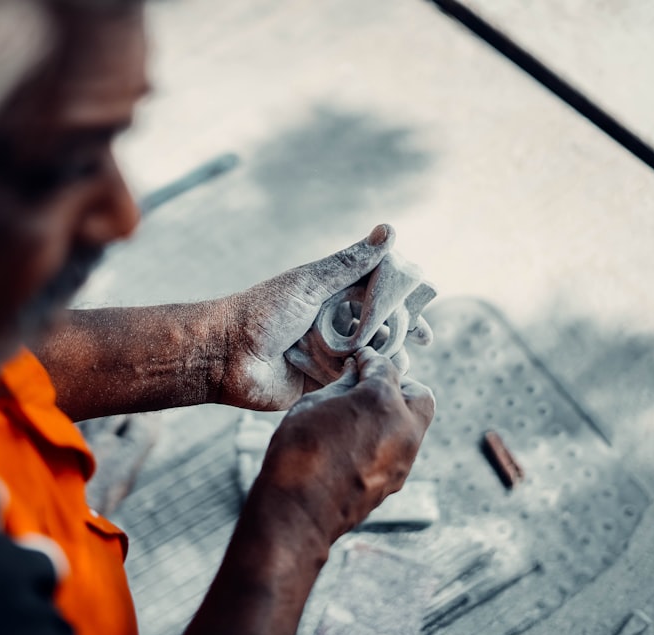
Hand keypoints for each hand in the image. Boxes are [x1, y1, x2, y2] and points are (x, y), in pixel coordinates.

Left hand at [219, 224, 408, 410]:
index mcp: (332, 296)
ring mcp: (329, 355)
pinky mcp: (322, 384)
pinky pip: (353, 382)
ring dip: (388, 356)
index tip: (427, 305)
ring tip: (398, 358)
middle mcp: (334, 324)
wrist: (226, 356)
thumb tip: (390, 231)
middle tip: (421, 338)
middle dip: (402, 332)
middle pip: (380, 328)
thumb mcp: (310, 283)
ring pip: (371, 356)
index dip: (404, 301)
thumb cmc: (262, 312)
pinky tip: (385, 380)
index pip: (378, 294)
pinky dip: (370, 379)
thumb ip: (350, 263)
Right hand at [250, 347, 434, 544]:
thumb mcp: (312, 405)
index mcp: (382, 401)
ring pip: (414, 425)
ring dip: (395, 414)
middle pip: (419, 395)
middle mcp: (404, 428)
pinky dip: (388, 439)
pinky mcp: (396, 481)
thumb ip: (340, 386)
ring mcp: (404, 458)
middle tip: (371, 386)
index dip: (369, 360)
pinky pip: (401, 450)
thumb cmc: (299, 452)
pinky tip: (359, 442)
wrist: (299, 511)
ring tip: (362, 415)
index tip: (358, 361)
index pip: (385, 368)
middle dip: (399, 386)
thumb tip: (354, 375)